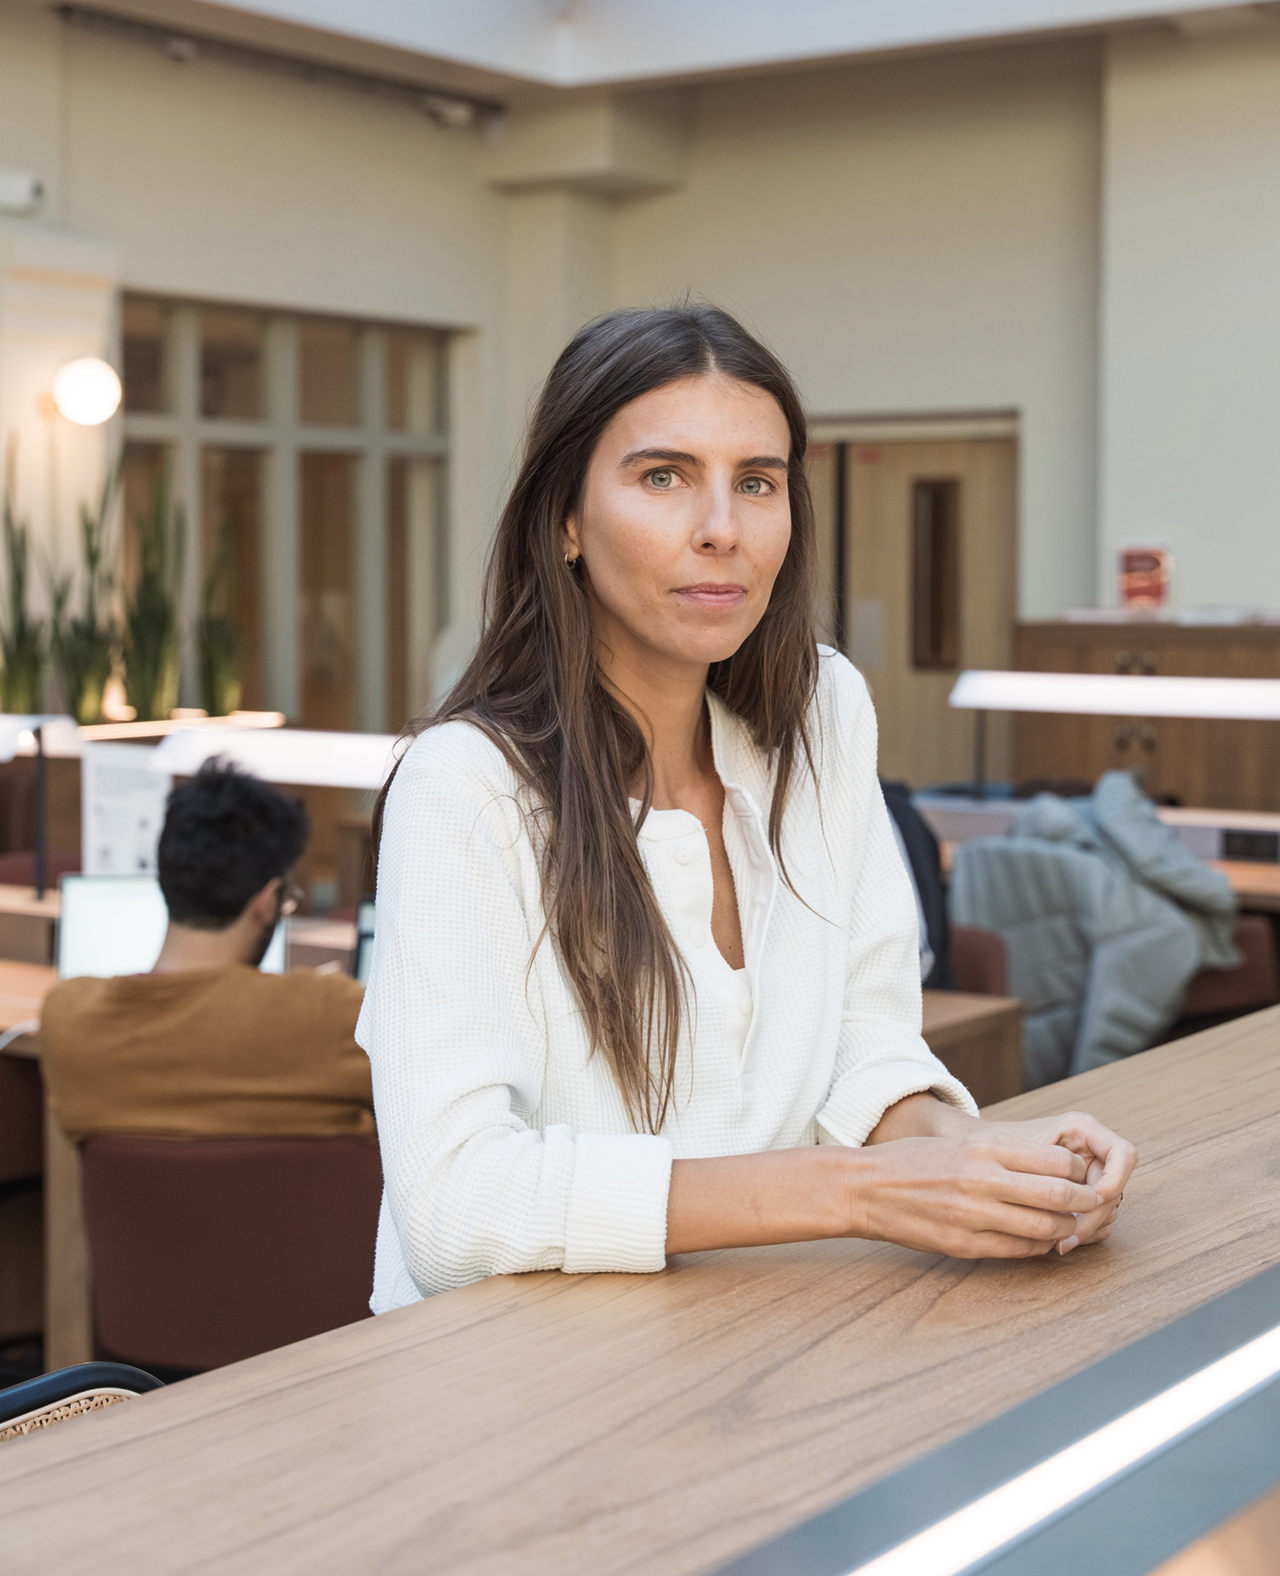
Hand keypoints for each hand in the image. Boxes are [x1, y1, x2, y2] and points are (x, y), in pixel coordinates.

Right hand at [846, 1128, 1103, 1259]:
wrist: (864, 1188)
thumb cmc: (913, 1161)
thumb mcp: (960, 1143)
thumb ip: (1005, 1155)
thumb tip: (1057, 1171)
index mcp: (983, 1146)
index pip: (1056, 1160)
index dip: (1079, 1172)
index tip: (1083, 1176)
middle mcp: (982, 1178)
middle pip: (1058, 1195)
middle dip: (1085, 1203)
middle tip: (1093, 1206)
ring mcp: (973, 1214)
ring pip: (1043, 1227)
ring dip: (1065, 1230)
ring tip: (1069, 1227)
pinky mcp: (963, 1244)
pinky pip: (1017, 1250)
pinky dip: (1038, 1248)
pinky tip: (1040, 1242)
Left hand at [983, 1111, 1136, 1252]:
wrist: (981, 1153)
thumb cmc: (997, 1146)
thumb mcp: (1020, 1154)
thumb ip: (1049, 1172)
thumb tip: (1077, 1208)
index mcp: (1083, 1130)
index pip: (1123, 1155)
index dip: (1114, 1180)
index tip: (1093, 1200)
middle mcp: (1092, 1150)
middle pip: (1115, 1189)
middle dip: (1094, 1216)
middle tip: (1067, 1239)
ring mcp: (1090, 1174)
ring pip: (1108, 1209)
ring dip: (1088, 1229)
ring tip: (1059, 1241)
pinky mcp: (1083, 1195)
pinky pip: (1098, 1219)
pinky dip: (1084, 1233)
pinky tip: (1060, 1240)